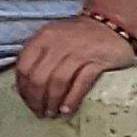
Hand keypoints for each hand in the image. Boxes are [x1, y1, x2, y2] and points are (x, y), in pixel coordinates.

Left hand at [11, 14, 136, 117]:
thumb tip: (27, 85)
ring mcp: (78, 52)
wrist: (112, 23)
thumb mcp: (53, 38)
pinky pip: (81, 83)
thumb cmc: (78, 36)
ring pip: (57, 82)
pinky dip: (71, 99)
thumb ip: (39, 55)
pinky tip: (67, 109)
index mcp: (43, 38)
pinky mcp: (98, 61)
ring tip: (52, 114)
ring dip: (52, 102)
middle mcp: (58, 44)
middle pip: (39, 78)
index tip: (28, 102)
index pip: (24, 67)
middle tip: (40, 113)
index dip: (23, 88)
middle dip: (36, 99)